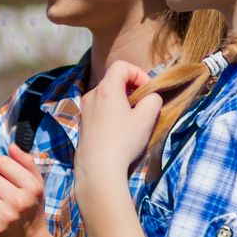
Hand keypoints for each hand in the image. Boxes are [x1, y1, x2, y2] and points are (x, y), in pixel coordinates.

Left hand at [76, 61, 161, 188]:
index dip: (138, 73)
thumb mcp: (147, 118)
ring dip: (122, 103)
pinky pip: (100, 110)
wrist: (98, 170)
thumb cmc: (124, 141)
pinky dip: (112, 114)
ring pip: (107, 96)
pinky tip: (119, 133)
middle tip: (143, 107)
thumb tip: (151, 98)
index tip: (147, 91)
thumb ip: (153, 100)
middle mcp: (91, 95)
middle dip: (131, 89)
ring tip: (132, 122)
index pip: (121, 66)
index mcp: (106, 88)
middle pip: (113, 81)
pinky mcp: (83, 125)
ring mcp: (84, 110)